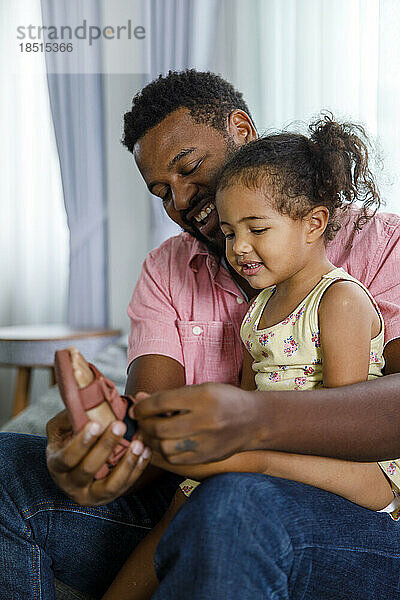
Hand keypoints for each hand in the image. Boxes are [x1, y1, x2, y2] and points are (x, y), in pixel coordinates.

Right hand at [46, 410, 150, 505]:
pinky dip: (137, 469)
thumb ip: (71, 416)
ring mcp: (90, 495)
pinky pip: (125, 486)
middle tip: (120, 425)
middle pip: (88, 469)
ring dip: (126, 463)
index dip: (81, 442)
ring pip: (110, 485)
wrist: (76, 464)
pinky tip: (145, 451)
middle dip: (106, 446)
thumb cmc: (69, 439)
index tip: (96, 424)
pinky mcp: (108, 497)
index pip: (67, 457)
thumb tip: (86, 396)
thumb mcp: (62, 428)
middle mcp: (70, 485)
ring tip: (138, 443)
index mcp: (56, 465)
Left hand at [134, 383, 257, 463]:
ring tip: (151, 432)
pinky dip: (164, 451)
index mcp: (203, 397)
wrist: (254, 420)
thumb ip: (170, 396)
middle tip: (141, 420)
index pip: (161, 402)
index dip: (143, 405)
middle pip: (159, 427)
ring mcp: (206, 442)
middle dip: (144, 424)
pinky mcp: (206, 457)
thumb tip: (139, 398)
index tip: (136, 406)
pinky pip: (175, 459)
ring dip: (151, 440)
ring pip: (164, 446)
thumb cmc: (224, 400)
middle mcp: (205, 420)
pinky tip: (164, 442)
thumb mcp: (200, 389)